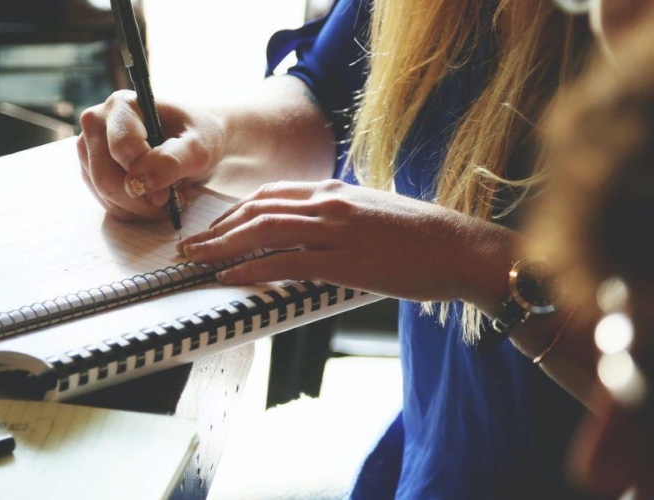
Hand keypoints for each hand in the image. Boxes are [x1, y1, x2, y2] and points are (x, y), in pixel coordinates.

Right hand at [76, 90, 226, 220]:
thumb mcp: (198, 148)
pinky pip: (105, 202)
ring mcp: (89, 148)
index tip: (170, 191)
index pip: (121, 148)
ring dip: (138, 207)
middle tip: (170, 201)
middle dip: (140, 199)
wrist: (195, 141)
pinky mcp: (91, 170)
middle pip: (105, 177)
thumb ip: (171, 161)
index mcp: (122, 105)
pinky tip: (151, 200)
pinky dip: (132, 210)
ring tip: (165, 198)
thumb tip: (137, 184)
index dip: (146, 175)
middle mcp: (97, 122)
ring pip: (103, 194)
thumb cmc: (198, 136)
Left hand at [177, 180, 514, 306]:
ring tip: (196, 261)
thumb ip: (341, 219)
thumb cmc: (424, 239)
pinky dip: (250, 269)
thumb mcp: (375, 215)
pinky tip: (229, 278)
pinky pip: (285, 262)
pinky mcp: (344, 259)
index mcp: (336, 191)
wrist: (462, 248)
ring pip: (263, 231)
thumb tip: (316, 235)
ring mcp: (336, 230)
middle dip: (217, 228)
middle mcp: (330, 203)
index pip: (271, 195)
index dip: (235, 212)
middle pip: (257, 209)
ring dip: (221, 247)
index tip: (215, 228)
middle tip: (190, 246)